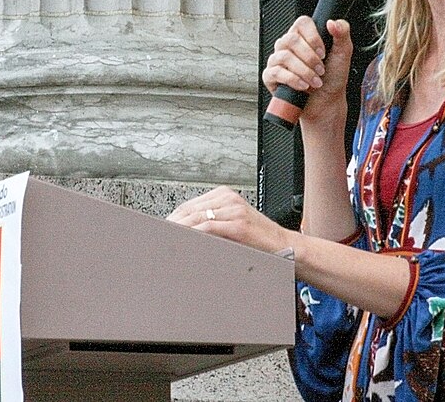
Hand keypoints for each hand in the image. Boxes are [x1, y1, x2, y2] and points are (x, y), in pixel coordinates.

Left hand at [166, 186, 294, 254]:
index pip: (189, 205)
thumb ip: (212, 224)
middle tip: (158, 236)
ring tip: (165, 240)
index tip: (161, 229)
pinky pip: (208, 227)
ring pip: (196, 217)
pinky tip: (184, 241)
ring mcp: (234, 209)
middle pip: (189, 210)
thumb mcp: (232, 225)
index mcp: (225, 196)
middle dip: (172, 223)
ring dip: (178, 229)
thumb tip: (185, 232)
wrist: (286, 247)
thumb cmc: (260, 240)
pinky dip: (193, 234)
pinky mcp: (238, 224)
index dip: (173, 218)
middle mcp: (228, 199)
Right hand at [261, 16, 352, 123]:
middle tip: (321, 69)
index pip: (302, 23)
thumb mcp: (343, 54)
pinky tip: (303, 86)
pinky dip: (293, 80)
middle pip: (291, 39)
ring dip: (304, 71)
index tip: (323, 52)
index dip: (313, 36)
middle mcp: (288, 46)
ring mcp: (277, 60)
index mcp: (304, 37)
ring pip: (284, 56)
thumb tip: (332, 22)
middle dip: (310, 58)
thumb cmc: (333, 79)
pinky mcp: (270, 76)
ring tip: (315, 81)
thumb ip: (342, 34)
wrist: (326, 103)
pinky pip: (276, 72)